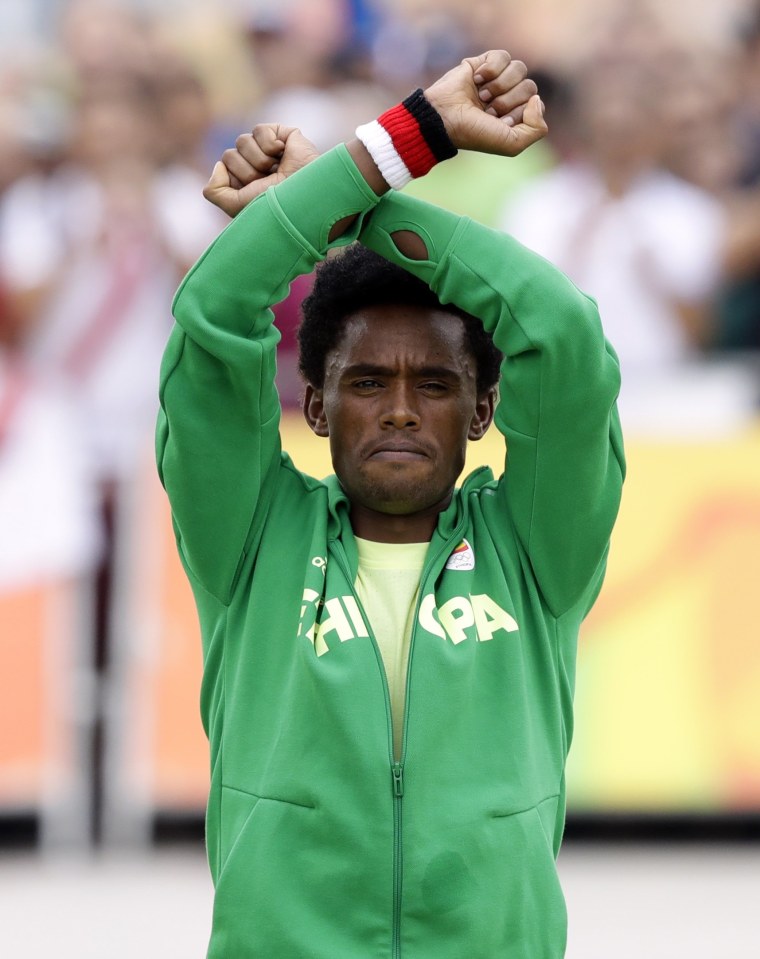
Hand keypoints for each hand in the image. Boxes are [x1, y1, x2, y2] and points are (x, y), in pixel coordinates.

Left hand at [203, 124, 319, 216]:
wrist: (304, 194)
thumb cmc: (275, 206)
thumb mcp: (236, 206)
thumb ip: (213, 191)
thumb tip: (218, 165)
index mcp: (247, 184)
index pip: (223, 168)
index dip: (235, 180)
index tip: (254, 192)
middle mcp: (256, 167)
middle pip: (230, 155)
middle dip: (247, 171)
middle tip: (268, 181)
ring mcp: (268, 150)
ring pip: (241, 141)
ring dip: (258, 160)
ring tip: (276, 170)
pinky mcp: (281, 134)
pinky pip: (258, 130)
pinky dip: (268, 144)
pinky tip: (282, 154)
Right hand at [424, 50, 546, 156]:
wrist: (445, 118)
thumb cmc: (475, 133)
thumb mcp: (512, 144)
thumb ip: (537, 129)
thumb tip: (537, 98)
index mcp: (517, 114)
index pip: (536, 103)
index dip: (519, 112)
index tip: (500, 123)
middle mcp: (509, 95)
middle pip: (530, 86)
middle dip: (508, 100)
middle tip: (488, 110)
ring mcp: (498, 79)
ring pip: (520, 69)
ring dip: (500, 85)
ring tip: (481, 96)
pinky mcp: (485, 62)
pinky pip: (503, 56)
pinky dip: (491, 69)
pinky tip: (477, 79)